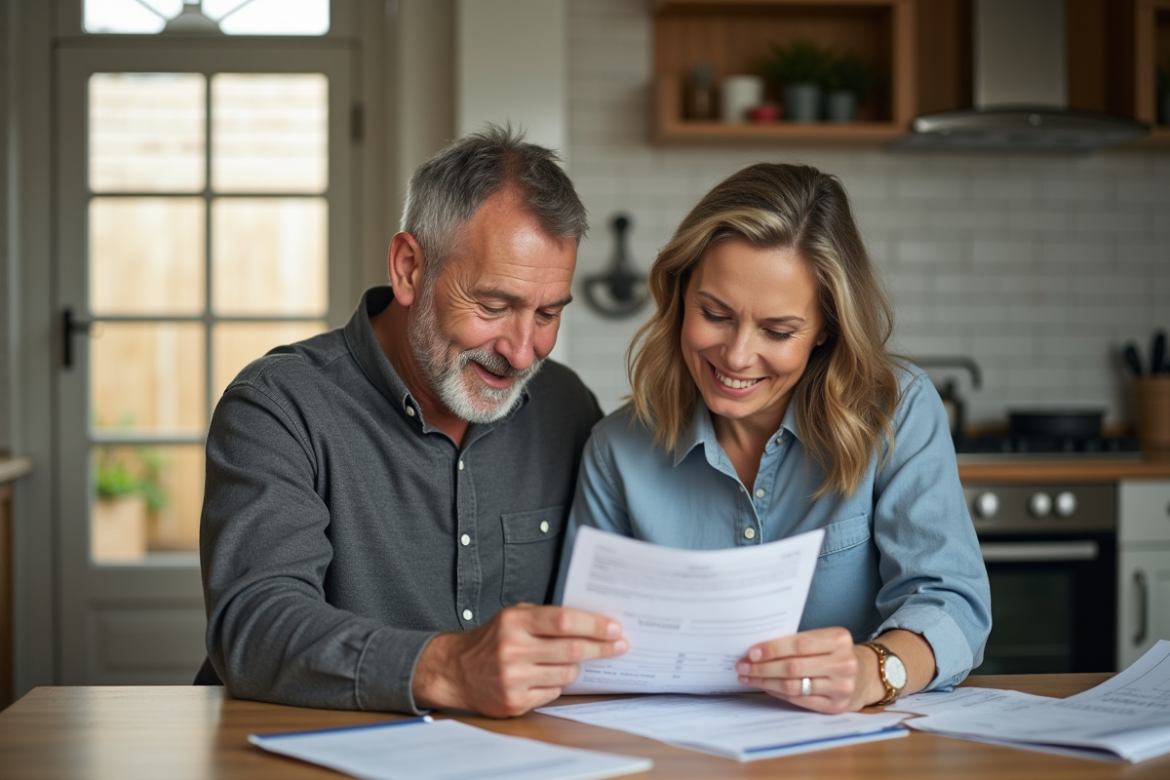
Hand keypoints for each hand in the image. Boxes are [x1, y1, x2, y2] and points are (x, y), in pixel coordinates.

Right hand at [412, 604, 626, 717]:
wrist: (456, 671)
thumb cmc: (491, 640)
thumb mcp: (513, 617)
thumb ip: (545, 617)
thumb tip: (590, 622)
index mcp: (515, 621)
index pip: (564, 621)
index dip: (594, 625)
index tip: (615, 628)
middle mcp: (513, 649)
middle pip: (572, 650)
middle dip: (602, 648)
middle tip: (620, 645)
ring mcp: (513, 678)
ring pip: (566, 674)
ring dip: (574, 667)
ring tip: (569, 660)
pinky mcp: (514, 701)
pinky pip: (553, 693)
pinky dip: (556, 684)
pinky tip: (545, 677)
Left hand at [736, 627, 882, 713]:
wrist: (866, 675)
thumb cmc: (835, 653)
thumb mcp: (825, 639)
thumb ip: (799, 642)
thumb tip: (758, 649)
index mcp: (839, 639)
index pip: (799, 644)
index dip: (772, 649)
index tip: (751, 652)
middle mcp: (844, 664)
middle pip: (793, 667)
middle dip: (762, 667)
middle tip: (742, 666)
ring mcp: (841, 687)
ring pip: (793, 686)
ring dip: (765, 682)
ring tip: (748, 677)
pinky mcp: (836, 706)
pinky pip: (799, 700)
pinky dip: (778, 693)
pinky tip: (766, 687)